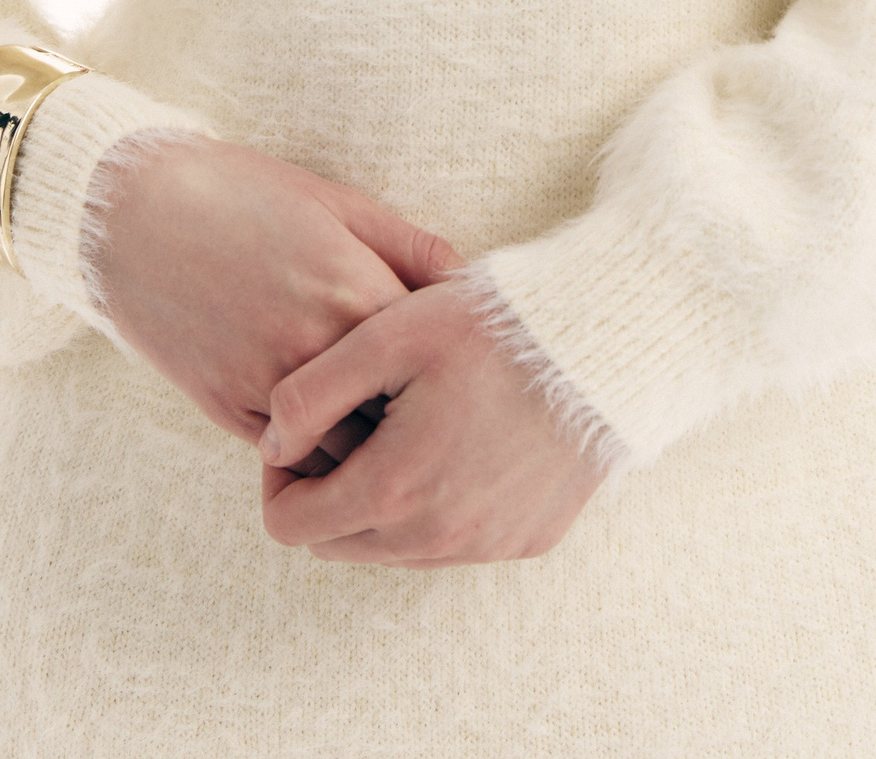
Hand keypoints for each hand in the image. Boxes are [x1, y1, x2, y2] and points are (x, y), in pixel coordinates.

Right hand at [91, 136, 461, 469]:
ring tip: (396, 445)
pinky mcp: (227, 408)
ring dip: (370, 454)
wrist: (133, 213)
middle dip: (421, 425)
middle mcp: (316, 346)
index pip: (435, 362)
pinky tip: (332, 437)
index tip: (466, 375)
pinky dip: (316, 454)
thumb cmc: (245, 196)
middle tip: (443, 425)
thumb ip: (411, 247)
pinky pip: (290, 456)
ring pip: (345, 455)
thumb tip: (472, 284)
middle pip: (397, 419)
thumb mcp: (338, 203)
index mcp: (355, 290)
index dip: (455, 372)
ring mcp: (268, 384)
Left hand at [257, 276, 611, 564]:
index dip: (278, 478)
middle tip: (348, 422)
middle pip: (338, 544)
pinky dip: (439, 504)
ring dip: (382, 500)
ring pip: (395, 548)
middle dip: (325, 492)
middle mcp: (439, 538)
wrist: (605, 343)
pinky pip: (455, 542)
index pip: (290, 525)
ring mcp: (487, 545)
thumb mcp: (387, 335)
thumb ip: (311, 393)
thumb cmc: (491, 327)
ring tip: (404, 423)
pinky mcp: (526, 540)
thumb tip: (270, 446)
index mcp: (394, 490)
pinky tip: (456, 438)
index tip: (299, 429)